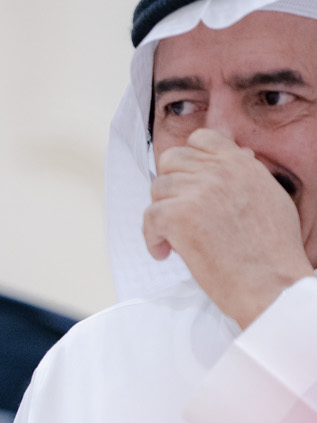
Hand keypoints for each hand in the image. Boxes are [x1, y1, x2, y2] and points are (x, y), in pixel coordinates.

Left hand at [142, 128, 311, 327]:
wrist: (271, 282)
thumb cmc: (273, 251)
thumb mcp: (270, 197)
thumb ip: (247, 174)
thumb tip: (237, 156)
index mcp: (240, 163)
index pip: (201, 139)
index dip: (188, 160)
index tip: (187, 184)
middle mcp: (219, 170)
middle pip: (171, 161)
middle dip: (170, 187)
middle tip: (177, 213)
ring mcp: (198, 191)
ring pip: (158, 190)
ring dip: (161, 214)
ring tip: (174, 239)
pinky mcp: (180, 216)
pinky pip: (149, 217)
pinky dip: (152, 237)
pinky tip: (166, 252)